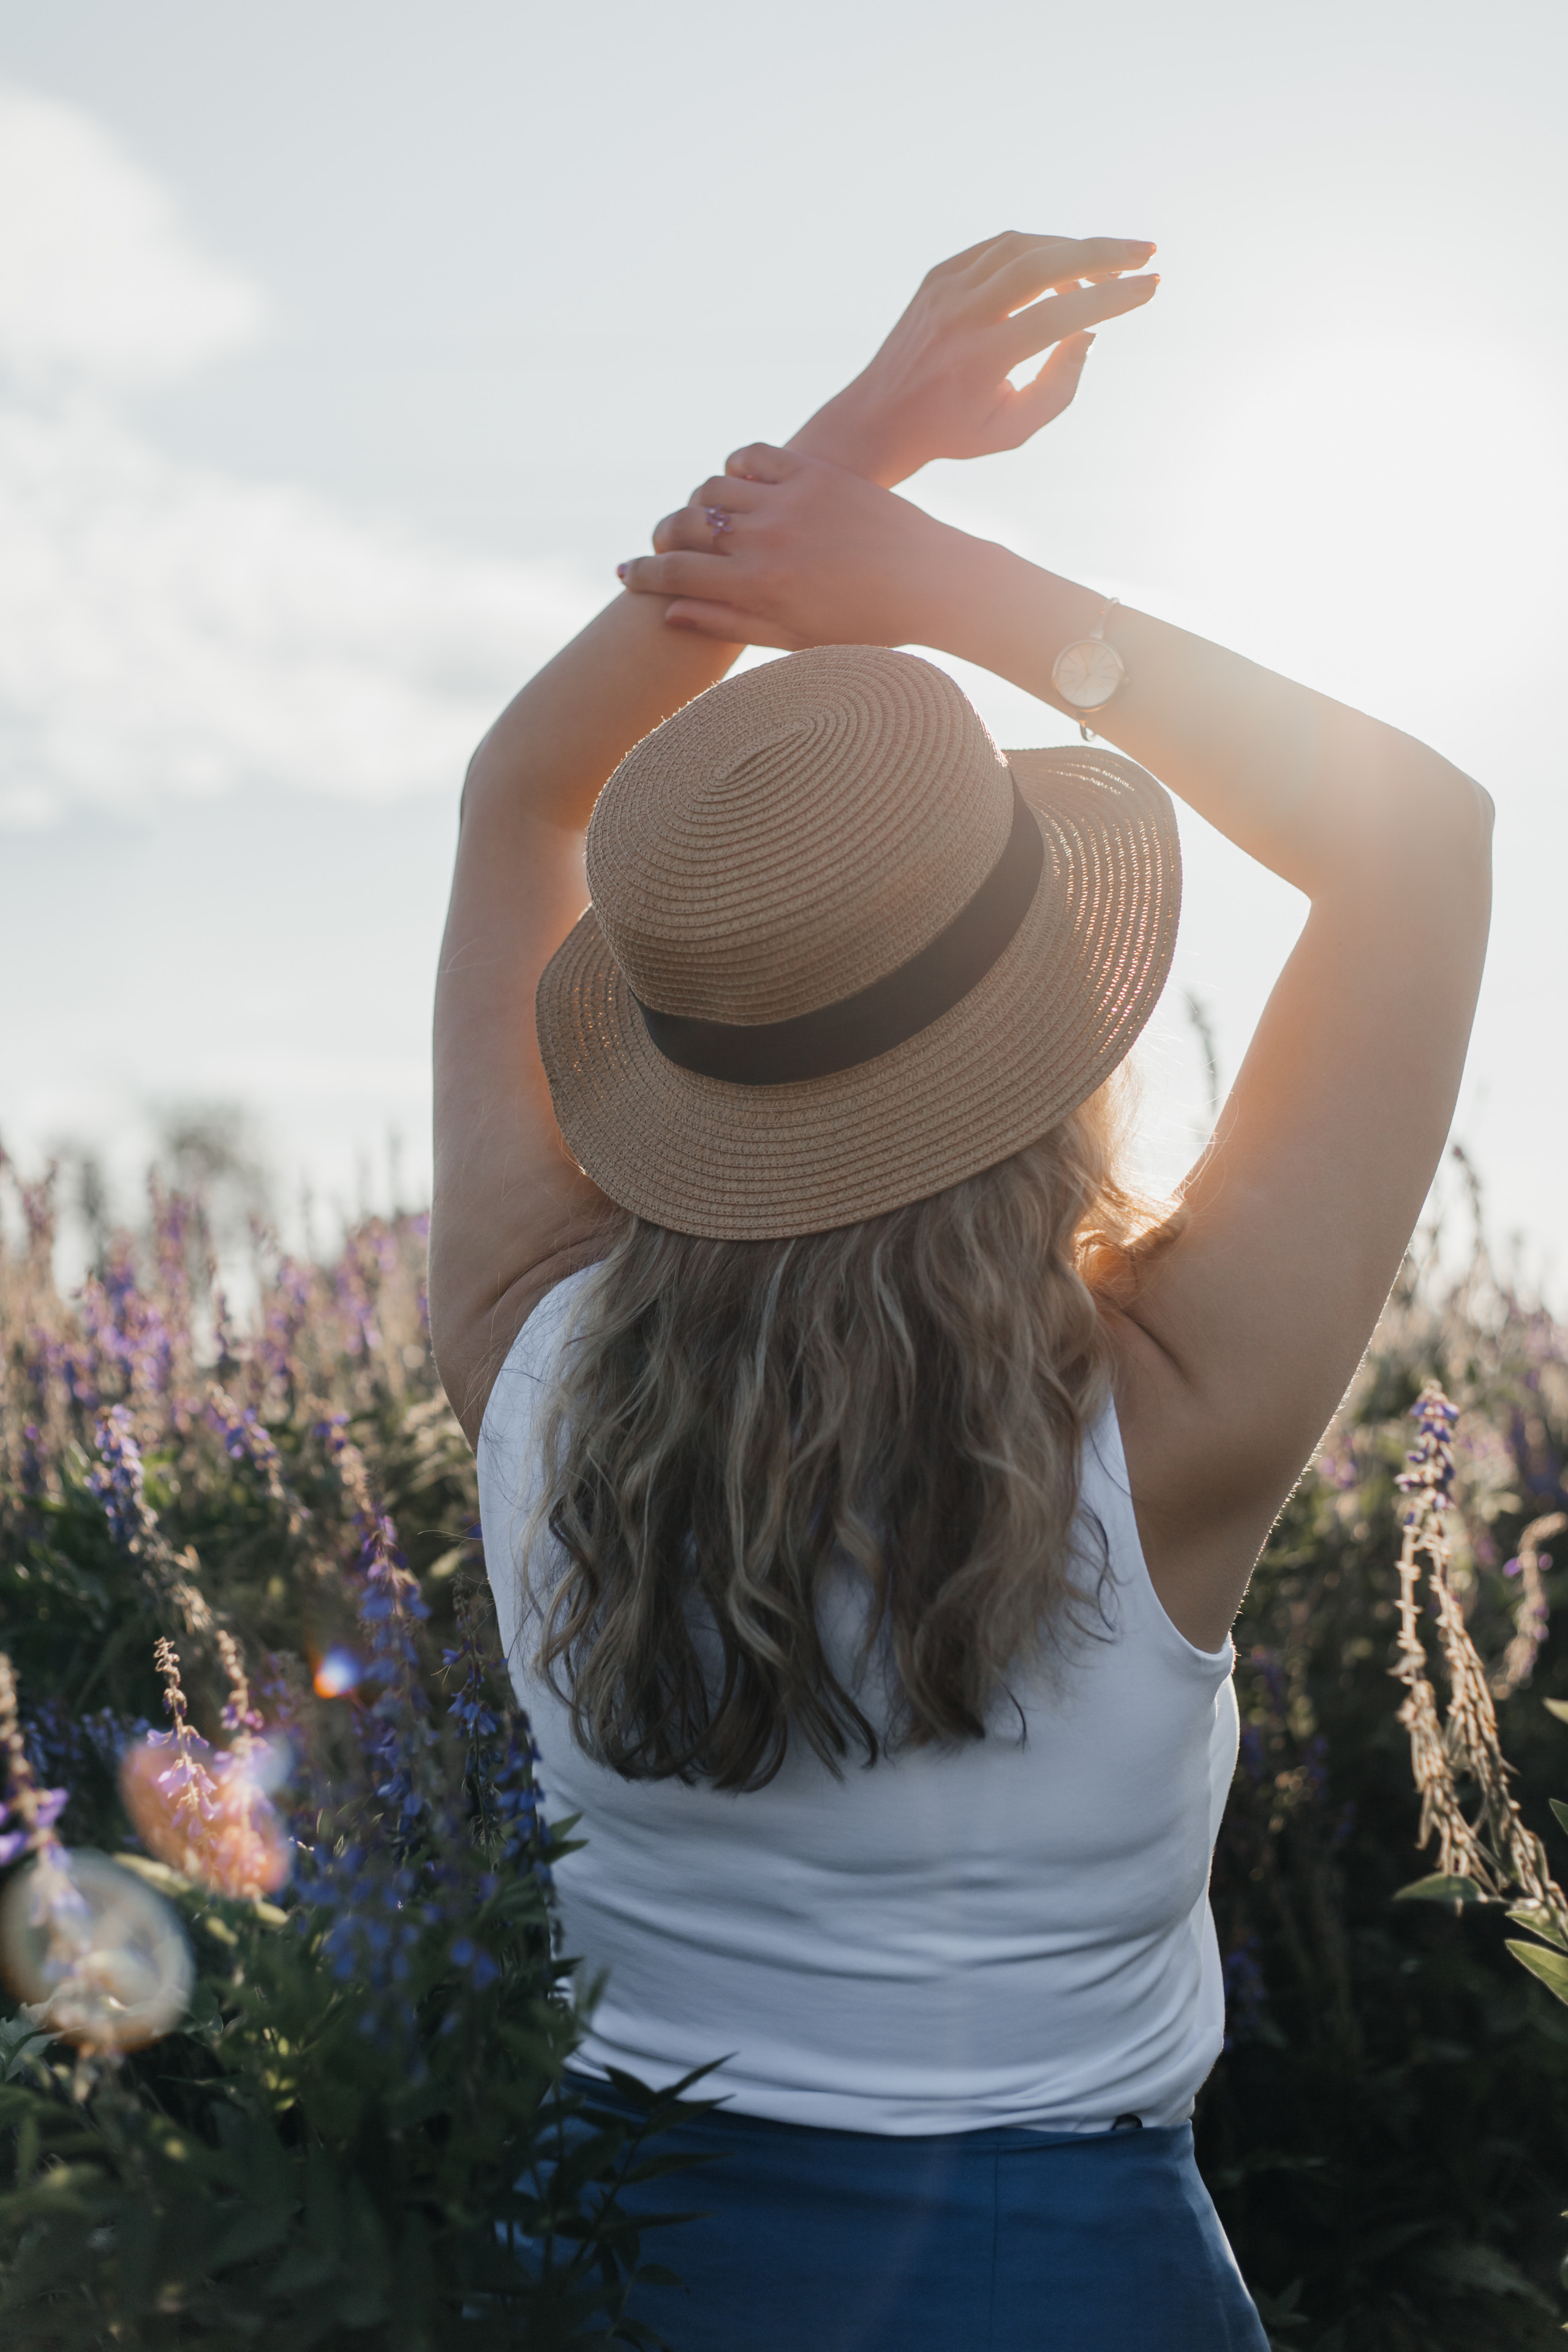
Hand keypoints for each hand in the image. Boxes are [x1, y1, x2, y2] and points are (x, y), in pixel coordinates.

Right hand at [616, 445, 980, 649]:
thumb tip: (670, 614)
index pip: (674, 573)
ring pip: (712, 488)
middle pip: (683, 526)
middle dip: (660, 538)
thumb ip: (730, 623)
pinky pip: (753, 455)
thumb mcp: (794, 640)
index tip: (624, 576)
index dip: (641, 575)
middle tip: (659, 548)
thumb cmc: (865, 628)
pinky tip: (734, 484)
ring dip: (695, 503)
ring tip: (699, 520)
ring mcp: (789, 499)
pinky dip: (733, 467)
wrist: (932, 584)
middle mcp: (766, 537)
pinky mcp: (814, 472)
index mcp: (757, 586)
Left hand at [788, 231, 1157, 487]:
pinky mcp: (937, 275)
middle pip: (1042, 263)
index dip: (1110, 296)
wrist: (880, 418)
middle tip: (1146, 253)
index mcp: (981, 359)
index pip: (1059, 314)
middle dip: (1102, 252)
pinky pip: (996, 248)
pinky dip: (1035, 249)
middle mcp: (961, 316)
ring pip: (1021, 247)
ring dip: (1070, 248)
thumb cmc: (954, 431)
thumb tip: (1089, 331)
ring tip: (1107, 264)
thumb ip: (1059, 387)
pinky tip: (1061, 263)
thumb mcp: (1014, 428)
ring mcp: (945, 289)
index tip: (1151, 286)